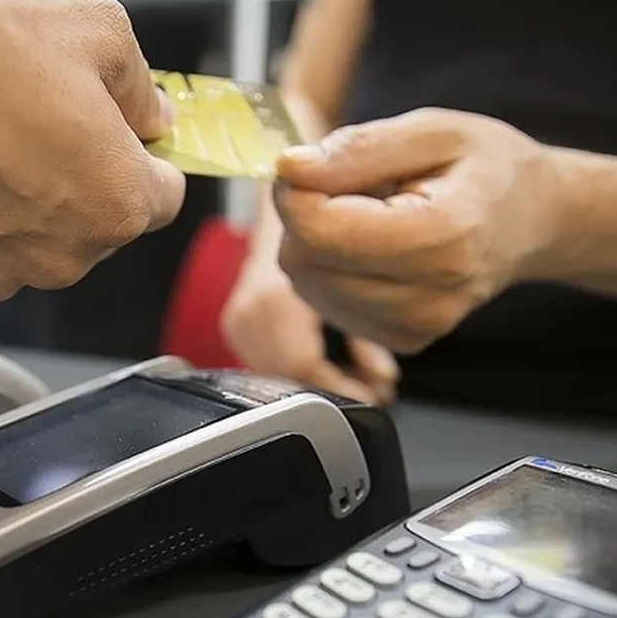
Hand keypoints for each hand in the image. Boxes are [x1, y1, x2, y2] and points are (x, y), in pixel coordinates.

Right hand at [0, 0, 184, 301]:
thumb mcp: (94, 25)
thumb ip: (141, 86)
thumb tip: (150, 116)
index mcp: (116, 202)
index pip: (164, 197)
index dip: (144, 157)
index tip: (123, 136)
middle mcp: (61, 256)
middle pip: (96, 224)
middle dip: (80, 177)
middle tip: (36, 117)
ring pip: (32, 244)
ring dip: (21, 204)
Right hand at [221, 253, 399, 403]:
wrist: (290, 220)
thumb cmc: (324, 246)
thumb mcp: (356, 289)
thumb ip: (368, 340)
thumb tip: (382, 378)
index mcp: (277, 299)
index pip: (302, 365)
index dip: (339, 388)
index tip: (369, 397)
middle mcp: (251, 310)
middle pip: (286, 376)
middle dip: (329, 391)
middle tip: (364, 391)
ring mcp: (238, 319)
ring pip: (273, 376)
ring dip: (309, 385)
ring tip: (346, 379)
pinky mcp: (233, 326)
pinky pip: (261, 365)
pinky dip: (291, 371)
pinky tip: (319, 365)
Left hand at [273, 108, 562, 352]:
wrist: (533, 221)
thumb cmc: (487, 170)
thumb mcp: (431, 131)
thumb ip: (357, 149)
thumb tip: (290, 169)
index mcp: (443, 236)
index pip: (318, 230)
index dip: (297, 191)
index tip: (315, 165)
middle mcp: (431, 296)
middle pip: (306, 261)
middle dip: (305, 216)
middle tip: (347, 186)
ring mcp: (416, 327)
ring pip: (307, 286)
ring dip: (317, 243)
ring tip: (368, 215)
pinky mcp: (403, 340)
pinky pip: (327, 304)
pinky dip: (332, 269)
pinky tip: (371, 247)